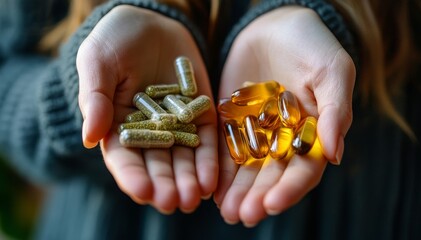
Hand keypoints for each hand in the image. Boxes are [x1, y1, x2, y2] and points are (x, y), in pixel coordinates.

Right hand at [77, 6, 217, 213]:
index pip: (124, 158)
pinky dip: (209, 159)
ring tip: (195, 197)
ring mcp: (177, 124)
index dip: (132, 176)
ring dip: (189, 179)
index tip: (142, 192)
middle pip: (157, 164)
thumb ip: (95, 98)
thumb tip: (90, 138)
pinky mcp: (201, 113)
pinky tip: (213, 179)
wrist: (150, 22)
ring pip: (183, 158)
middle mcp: (149, 132)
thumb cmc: (115, 40)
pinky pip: (206, 139)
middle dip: (165, 185)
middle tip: (174, 202)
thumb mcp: (97, 63)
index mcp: (118, 126)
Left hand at [215, 6, 354, 225]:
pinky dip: (219, 168)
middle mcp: (284, 138)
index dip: (290, 188)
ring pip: (247, 168)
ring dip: (236, 191)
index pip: (304, 169)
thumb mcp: (331, 70)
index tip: (272, 204)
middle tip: (241, 215)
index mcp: (313, 132)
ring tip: (225, 210)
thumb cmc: (310, 44)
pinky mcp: (232, 121)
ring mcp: (256, 131)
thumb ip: (336, 110)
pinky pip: (225, 148)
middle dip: (257, 196)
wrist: (274, 24)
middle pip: (272, 175)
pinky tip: (211, 186)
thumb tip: (335, 155)